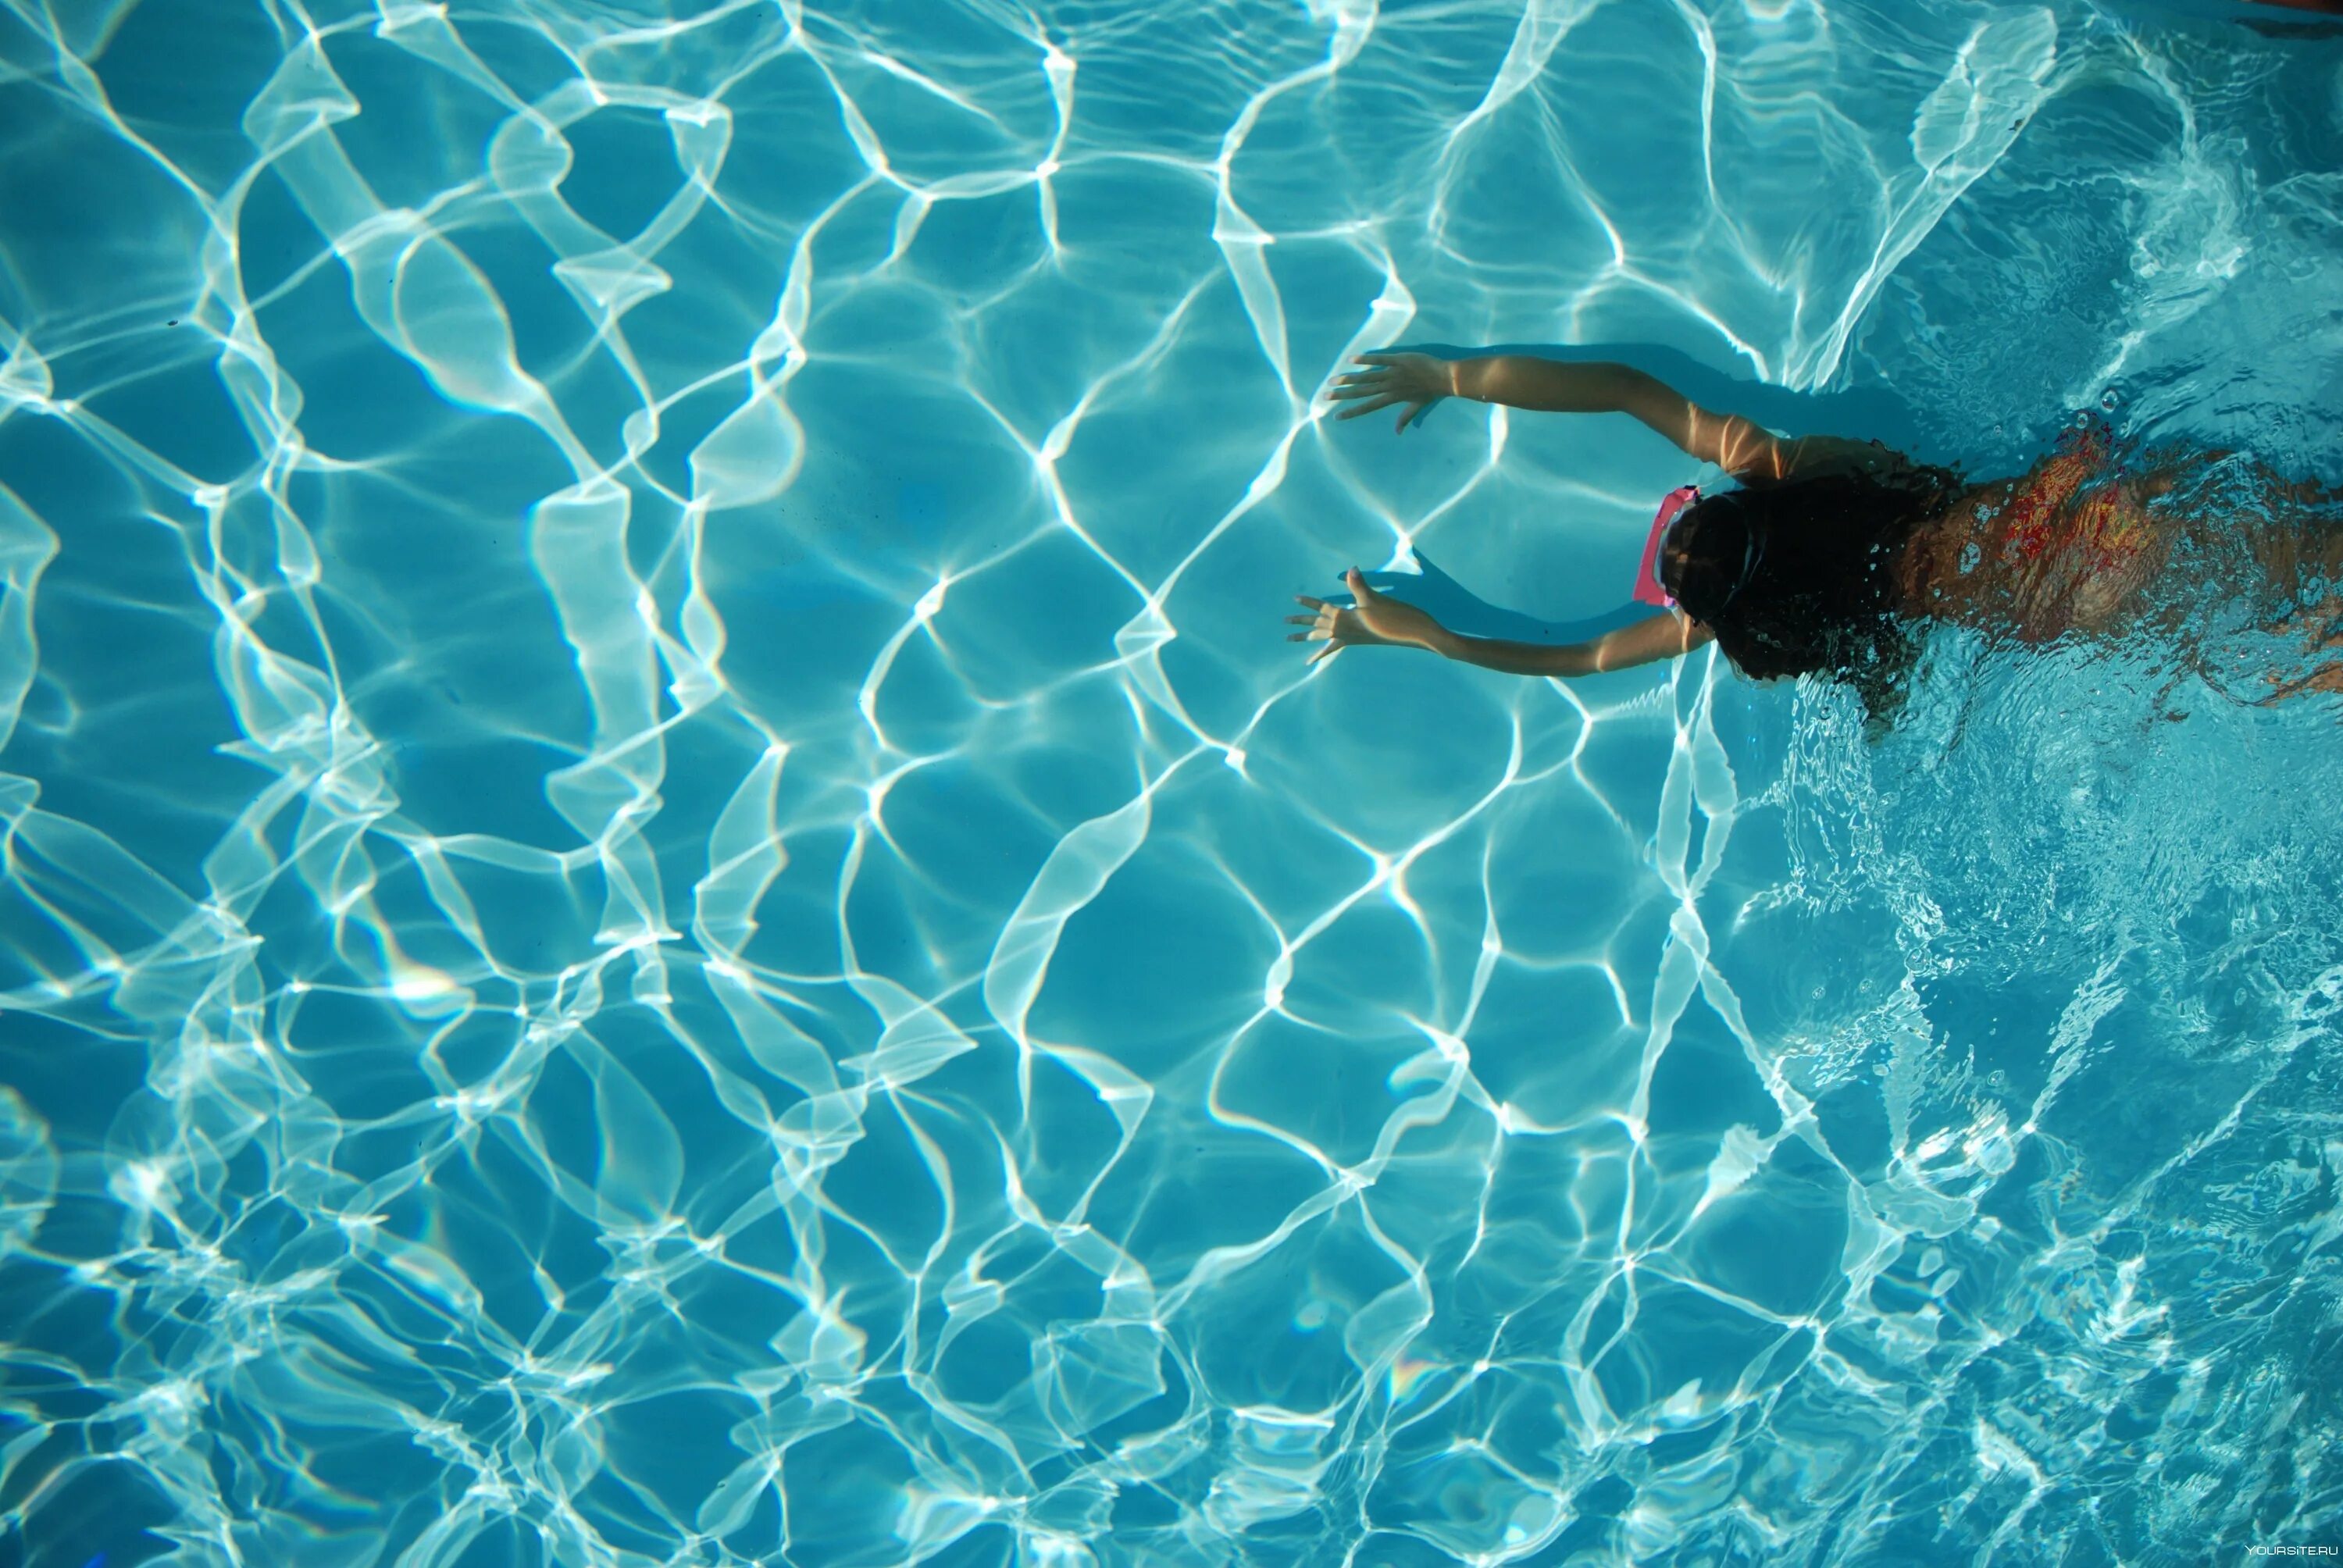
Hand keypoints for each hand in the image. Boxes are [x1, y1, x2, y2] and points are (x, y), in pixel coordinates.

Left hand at [1286, 568, 1447, 664]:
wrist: (1415, 634)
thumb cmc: (1396, 616)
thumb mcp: (1375, 599)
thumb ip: (1359, 585)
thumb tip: (1351, 569)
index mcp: (1347, 618)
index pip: (1323, 608)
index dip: (1309, 603)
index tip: (1294, 599)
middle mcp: (1347, 629)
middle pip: (1319, 624)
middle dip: (1302, 622)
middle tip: (1284, 622)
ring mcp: (1353, 637)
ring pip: (1324, 637)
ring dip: (1309, 637)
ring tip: (1292, 639)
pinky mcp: (1361, 640)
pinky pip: (1337, 647)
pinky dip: (1326, 650)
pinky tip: (1317, 656)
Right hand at [1325, 352, 1455, 433]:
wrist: (1445, 377)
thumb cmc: (1431, 391)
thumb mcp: (1417, 406)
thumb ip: (1405, 418)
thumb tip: (1398, 433)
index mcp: (1391, 398)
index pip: (1367, 407)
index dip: (1352, 412)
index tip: (1336, 416)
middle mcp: (1389, 387)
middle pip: (1361, 392)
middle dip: (1342, 394)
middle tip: (1325, 395)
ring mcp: (1393, 373)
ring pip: (1367, 377)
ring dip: (1348, 378)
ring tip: (1333, 380)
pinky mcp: (1399, 360)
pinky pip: (1380, 359)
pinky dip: (1367, 359)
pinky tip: (1352, 359)